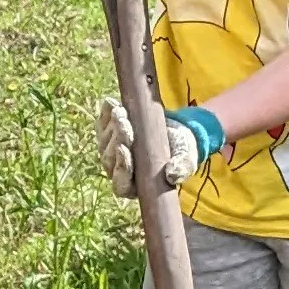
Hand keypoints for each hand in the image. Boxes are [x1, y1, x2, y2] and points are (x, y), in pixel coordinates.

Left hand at [94, 97, 225, 190]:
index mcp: (135, 185)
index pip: (121, 182)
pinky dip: (106, 114)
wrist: (177, 132)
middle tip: (125, 123)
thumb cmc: (181, 151)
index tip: (124, 150)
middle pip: (110, 158)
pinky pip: (102, 124)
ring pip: (103, 141)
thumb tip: (172, 175)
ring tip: (121, 112)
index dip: (121, 168)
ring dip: (111, 126)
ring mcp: (110, 151)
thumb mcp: (186, 159)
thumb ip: (182, 168)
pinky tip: (112, 104)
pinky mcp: (108, 133)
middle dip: (118, 140)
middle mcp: (118, 170)